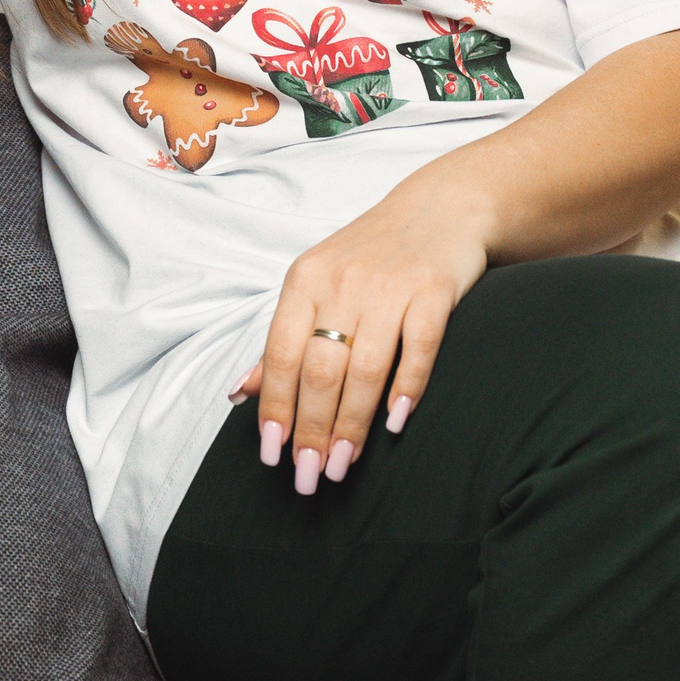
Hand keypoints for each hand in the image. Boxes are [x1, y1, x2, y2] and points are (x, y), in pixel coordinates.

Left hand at [247, 176, 493, 493]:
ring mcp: (390, 285)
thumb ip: (282, 339)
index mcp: (305, 280)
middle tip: (309, 474)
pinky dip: (407, 388)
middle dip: (312, 428)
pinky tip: (395, 423)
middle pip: (319, 368)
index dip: (275, 407)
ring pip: (365, 367)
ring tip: (344, 465)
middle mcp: (343, 281)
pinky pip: (419, 347)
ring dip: (352, 423)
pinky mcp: (435, 289)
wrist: (440, 206)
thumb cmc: (371, 255)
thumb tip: (240, 392)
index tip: (272, 453)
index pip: (280, 354)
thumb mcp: (317, 284)